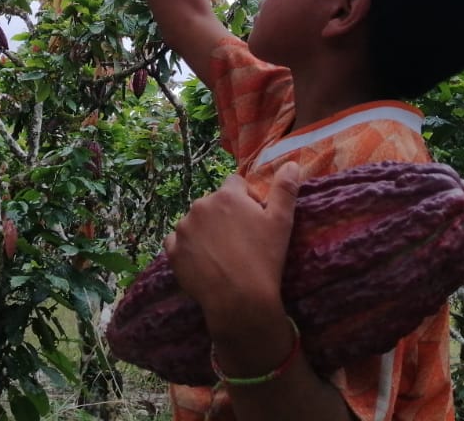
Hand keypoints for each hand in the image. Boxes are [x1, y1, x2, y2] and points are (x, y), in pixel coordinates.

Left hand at [164, 161, 300, 338]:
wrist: (239, 299)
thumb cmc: (264, 259)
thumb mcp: (281, 222)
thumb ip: (285, 190)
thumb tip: (291, 164)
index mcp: (227, 195)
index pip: (235, 183)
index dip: (245, 199)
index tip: (253, 219)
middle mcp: (200, 205)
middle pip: (214, 203)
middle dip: (224, 215)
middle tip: (240, 241)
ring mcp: (183, 228)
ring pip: (195, 222)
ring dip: (205, 231)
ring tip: (222, 254)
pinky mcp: (172, 251)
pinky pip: (178, 242)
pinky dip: (188, 248)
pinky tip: (203, 262)